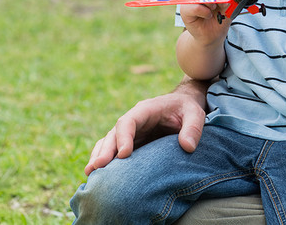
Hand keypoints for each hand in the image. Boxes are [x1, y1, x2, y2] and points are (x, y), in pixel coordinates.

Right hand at [84, 82, 207, 175]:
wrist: (183, 108)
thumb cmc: (188, 109)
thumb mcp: (195, 113)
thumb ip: (193, 127)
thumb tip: (187, 147)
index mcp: (146, 110)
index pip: (129, 121)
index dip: (124, 136)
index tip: (123, 154)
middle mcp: (133, 121)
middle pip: (114, 134)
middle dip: (105, 150)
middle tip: (98, 167)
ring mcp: (130, 133)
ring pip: (108, 142)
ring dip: (99, 156)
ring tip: (90, 173)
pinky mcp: (131, 144)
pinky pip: (112, 151)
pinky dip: (104, 161)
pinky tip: (97, 176)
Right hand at [180, 0, 227, 43]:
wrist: (213, 35)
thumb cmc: (221, 17)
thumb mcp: (230, 5)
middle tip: (220, 0)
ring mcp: (189, 0)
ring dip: (209, 1)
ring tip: (214, 9)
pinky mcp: (185, 11)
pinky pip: (194, 6)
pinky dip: (205, 11)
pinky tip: (208, 16)